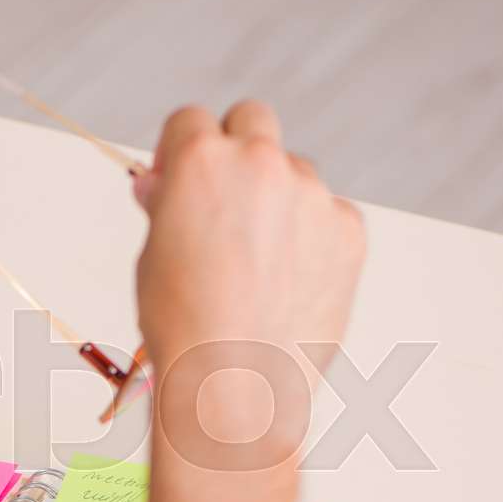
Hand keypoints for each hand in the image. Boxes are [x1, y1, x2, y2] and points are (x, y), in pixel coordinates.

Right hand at [133, 101, 363, 393]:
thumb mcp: (153, 255)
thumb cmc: (181, 324)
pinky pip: (328, 215)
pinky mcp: (349, 230)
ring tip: (256, 264)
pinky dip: (312, 237)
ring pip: (295, 172)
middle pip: (252, 119)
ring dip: (278, 198)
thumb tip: (162, 186)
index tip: (177, 179)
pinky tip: (288, 282)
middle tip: (225, 197)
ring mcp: (312, 195)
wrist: (235, 382)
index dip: (179, 149)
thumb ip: (166, 208)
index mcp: (201, 161)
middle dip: (237, 146)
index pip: (190, 120)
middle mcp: (261, 164)